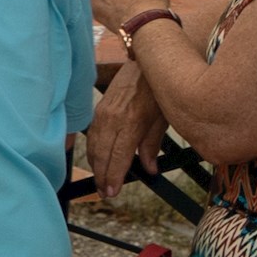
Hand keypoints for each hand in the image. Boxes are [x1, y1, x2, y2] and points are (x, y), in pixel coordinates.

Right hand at [88, 62, 168, 197]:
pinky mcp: (99, 109)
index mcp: (131, 122)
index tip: (111, 192)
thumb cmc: (159, 90)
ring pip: (93, 146)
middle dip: (101, 175)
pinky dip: (93, 150)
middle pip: (101, 154)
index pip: (118, 157)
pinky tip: (97, 159)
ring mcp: (102, 113)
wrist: (144, 63)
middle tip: (104, 193)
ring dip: (95, 164)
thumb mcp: (163, 119)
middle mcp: (112, 119)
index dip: (113, 177)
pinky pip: (92, 134)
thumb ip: (153, 145)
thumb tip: (148, 169)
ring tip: (100, 180)